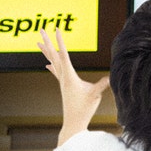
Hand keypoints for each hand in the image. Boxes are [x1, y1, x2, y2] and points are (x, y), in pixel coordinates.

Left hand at [38, 29, 109, 145]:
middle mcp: (63, 76)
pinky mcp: (64, 86)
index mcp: (69, 76)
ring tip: (39, 42)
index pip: (64, 54)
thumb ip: (102, 85)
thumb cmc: (84, 108)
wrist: (74, 121)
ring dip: (47, 52)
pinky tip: (46, 64)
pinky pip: (55, 72)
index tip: (57, 29)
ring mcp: (62, 81)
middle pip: (53, 55)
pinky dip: (51, 66)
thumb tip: (111, 77)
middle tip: (41, 29)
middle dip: (48, 41)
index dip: (60, 41)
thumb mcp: (95, 95)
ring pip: (52, 62)